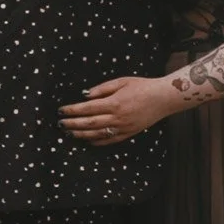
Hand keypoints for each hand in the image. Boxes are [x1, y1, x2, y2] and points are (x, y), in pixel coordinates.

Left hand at [58, 76, 177, 146]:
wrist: (162, 98)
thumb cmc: (142, 86)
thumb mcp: (122, 81)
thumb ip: (102, 88)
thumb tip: (85, 95)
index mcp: (114, 102)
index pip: (87, 108)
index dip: (72, 110)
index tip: (61, 111)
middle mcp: (117, 117)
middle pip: (89, 123)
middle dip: (72, 124)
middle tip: (60, 124)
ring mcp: (122, 127)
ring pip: (97, 134)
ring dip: (81, 134)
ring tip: (70, 133)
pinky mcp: (128, 133)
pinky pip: (109, 140)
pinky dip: (97, 142)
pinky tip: (88, 141)